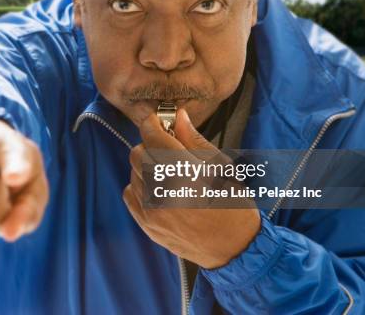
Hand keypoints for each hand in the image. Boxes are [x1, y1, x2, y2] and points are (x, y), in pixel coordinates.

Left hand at [123, 108, 259, 268]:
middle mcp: (163, 190)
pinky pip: (130, 194)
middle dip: (150, 146)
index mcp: (184, 171)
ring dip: (146, 167)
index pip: (152, 136)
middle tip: (167, 149)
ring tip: (168, 173)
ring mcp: (152, 210)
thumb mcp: (221, 166)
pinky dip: (140, 187)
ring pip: (134, 173)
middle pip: (137, 153)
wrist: (234, 247)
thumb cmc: (233, 204)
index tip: (158, 121)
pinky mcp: (147, 224)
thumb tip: (178, 117)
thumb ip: (193, 140)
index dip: (153, 124)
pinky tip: (159, 190)